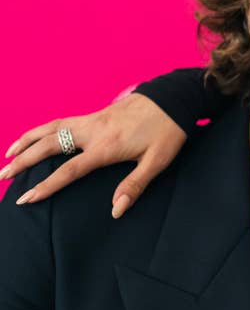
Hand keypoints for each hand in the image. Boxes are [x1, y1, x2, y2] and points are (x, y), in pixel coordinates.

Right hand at [0, 91, 186, 216]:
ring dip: (26, 141)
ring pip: (50, 129)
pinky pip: (60, 122)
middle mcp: (93, 131)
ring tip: (8, 154)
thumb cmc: (168, 132)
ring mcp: (91, 120)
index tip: (26, 198)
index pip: (69, 170)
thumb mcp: (157, 161)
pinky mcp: (94, 115)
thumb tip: (115, 210)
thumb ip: (134, 186)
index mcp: (106, 146)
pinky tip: (35, 137)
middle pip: (49, 146)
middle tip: (2, 176)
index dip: (46, 186)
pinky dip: (42, 130)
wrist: (173, 99)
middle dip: (23, 162)